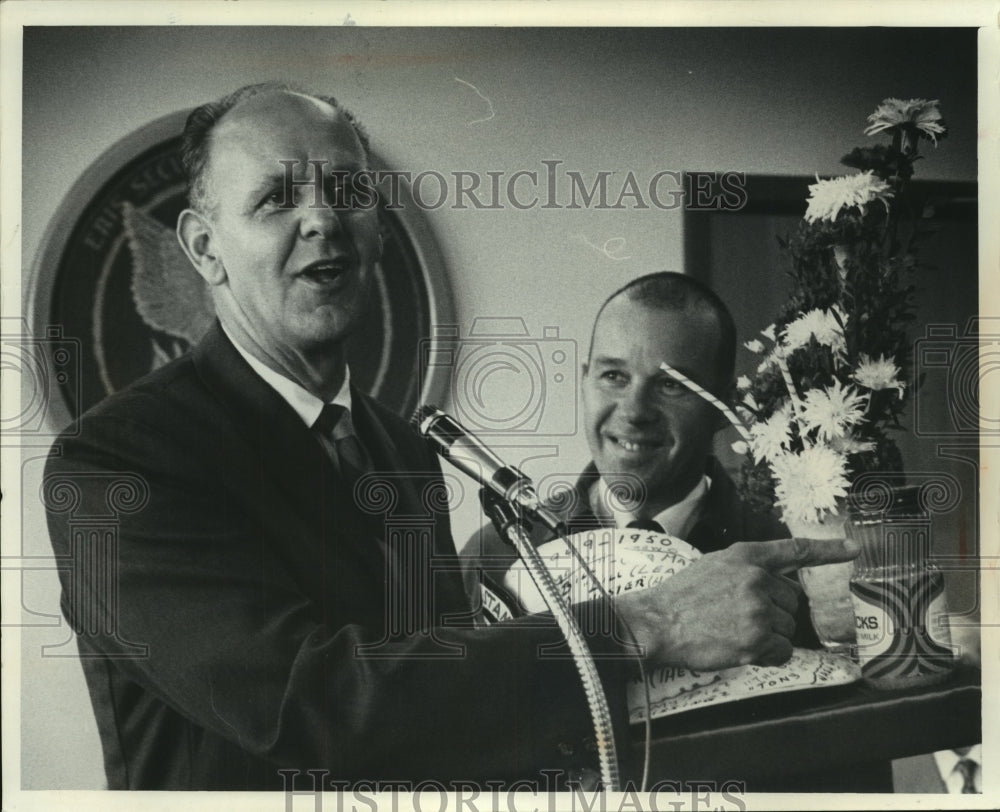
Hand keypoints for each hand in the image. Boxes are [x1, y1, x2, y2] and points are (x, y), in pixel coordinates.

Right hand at [616, 536, 858, 669]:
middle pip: (792, 601)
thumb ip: (748, 570)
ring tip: (733, 632)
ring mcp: (757, 608)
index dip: (828, 550)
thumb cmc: (681, 598)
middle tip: (738, 617)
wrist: (657, 622)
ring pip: (788, 628)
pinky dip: (767, 655)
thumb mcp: (714, 566)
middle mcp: (756, 578)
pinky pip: (781, 651)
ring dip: (768, 636)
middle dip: (773, 613)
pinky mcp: (756, 638)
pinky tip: (741, 648)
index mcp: (745, 556)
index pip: (795, 550)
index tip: (853, 549)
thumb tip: (779, 588)